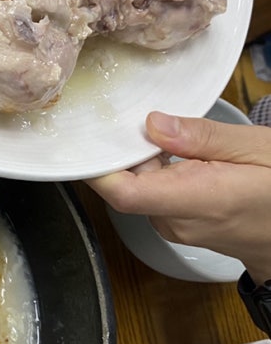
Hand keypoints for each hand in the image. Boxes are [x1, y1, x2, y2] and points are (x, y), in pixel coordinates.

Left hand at [87, 111, 270, 283]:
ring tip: (162, 132)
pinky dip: (155, 172)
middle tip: (131, 115)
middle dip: (123, 150)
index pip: (124, 193)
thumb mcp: (257, 148)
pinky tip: (174, 153)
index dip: (97, 166)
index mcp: (198, 200)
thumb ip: (203, 138)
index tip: (89, 136)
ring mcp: (175, 228)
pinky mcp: (176, 226)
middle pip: (124, 184)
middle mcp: (177, 221)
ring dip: (142, 160)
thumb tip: (153, 124)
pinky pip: (151, 195)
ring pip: (137, 188)